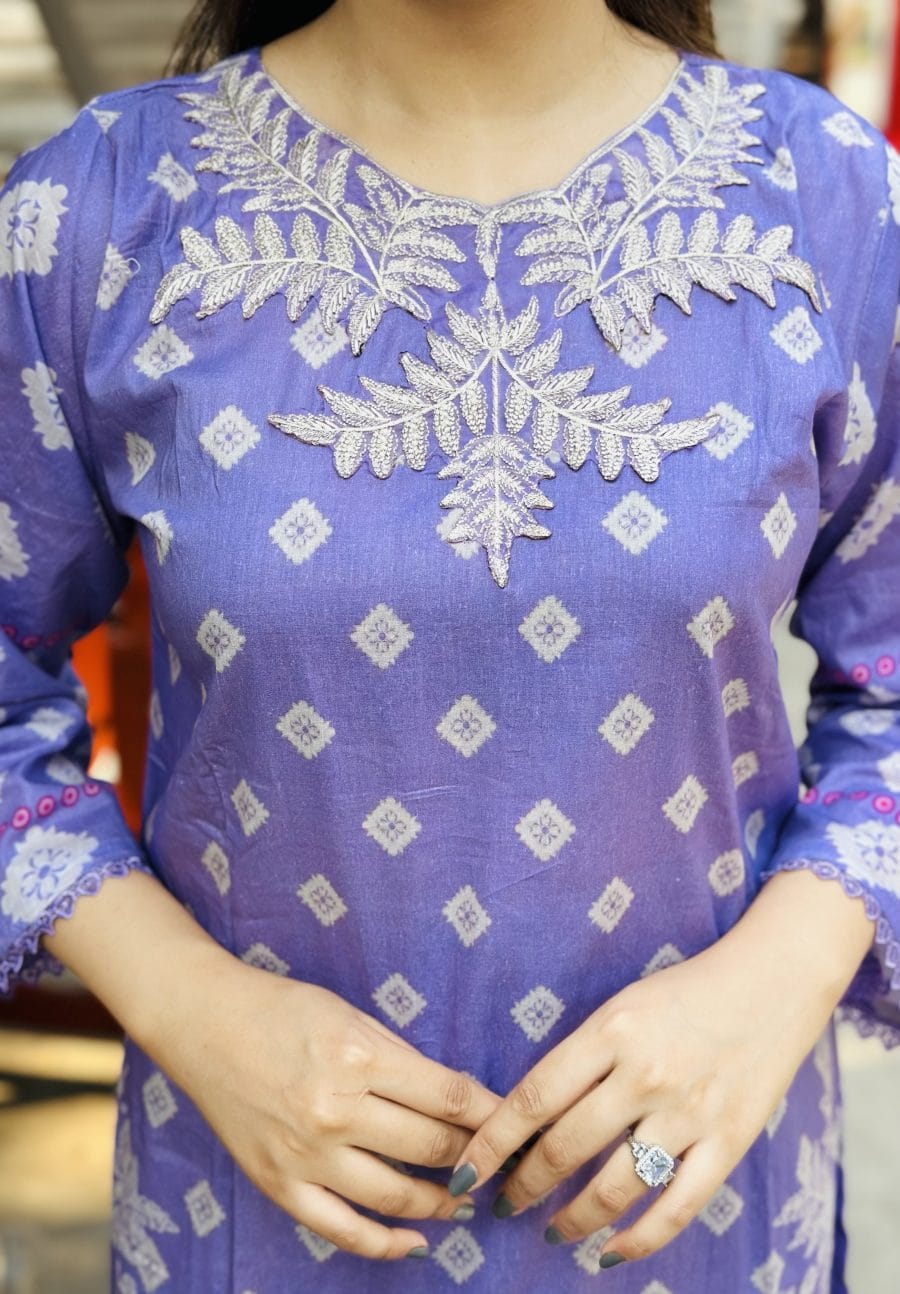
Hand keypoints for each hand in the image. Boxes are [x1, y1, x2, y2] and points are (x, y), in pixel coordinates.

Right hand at [151, 960, 501, 1260]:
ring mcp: (305, 1153)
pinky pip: (341, 1229)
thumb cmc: (282, 1009)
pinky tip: (417, 1243)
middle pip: (431, 1147)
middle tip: (501, 1163)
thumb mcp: (350, 1015)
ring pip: (396, 1196)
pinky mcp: (278, 1183)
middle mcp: (335, 1109)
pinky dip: (385, 1244)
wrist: (204, 1023)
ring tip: (466, 1200)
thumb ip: (401, 1058)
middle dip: (476, 1157)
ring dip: (442, 1203)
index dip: (492, 1116)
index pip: (449, 1098)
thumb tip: (457, 1100)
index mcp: (359, 1056)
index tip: (517, 1126)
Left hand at [446, 926, 843, 1268]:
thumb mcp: (622, 1005)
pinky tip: (610, 1253)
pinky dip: (639, 1241)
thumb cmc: (685, 991)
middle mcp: (645, 1074)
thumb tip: (529, 1115)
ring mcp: (688, 1112)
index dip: (492, 1142)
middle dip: (524, 1185)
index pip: (533, 1098)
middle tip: (504, 1204)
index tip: (467, 1170)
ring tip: (552, 1231)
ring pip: (615, 1187)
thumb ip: (582, 1055)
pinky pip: (677, 1208)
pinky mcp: (728, 1142)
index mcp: (611, 1031)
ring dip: (574, 1219)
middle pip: (565, 1147)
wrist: (773, 980)